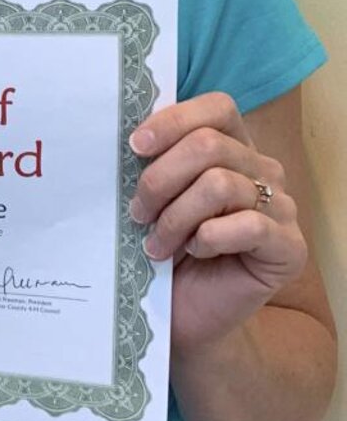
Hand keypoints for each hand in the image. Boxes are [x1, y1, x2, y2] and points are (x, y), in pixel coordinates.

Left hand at [129, 92, 307, 353]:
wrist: (185, 312)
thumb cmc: (167, 247)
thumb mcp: (157, 195)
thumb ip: (155, 159)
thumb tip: (133, 135)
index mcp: (234, 146)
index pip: (218, 108)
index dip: (175, 120)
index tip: (136, 146)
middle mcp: (263, 170)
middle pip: (208, 145)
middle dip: (160, 178)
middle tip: (137, 212)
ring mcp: (282, 207)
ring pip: (218, 184)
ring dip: (176, 215)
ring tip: (156, 242)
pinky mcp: (288, 247)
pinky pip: (247, 225)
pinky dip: (209, 238)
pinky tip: (195, 252)